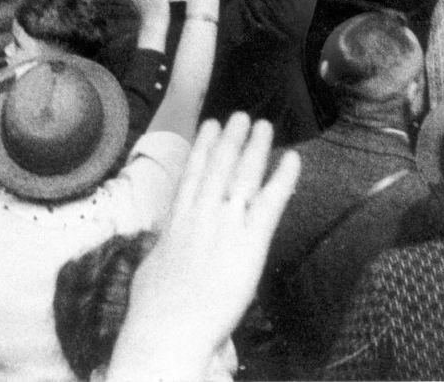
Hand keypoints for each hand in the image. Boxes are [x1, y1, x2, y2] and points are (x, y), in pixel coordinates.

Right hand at [108, 115, 299, 380]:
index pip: (193, 173)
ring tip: (263, 126)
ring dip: (255, 148)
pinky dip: (282, 178)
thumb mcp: (151, 268)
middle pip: (219, 165)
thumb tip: (162, 246)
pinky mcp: (251, 241)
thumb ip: (162, 249)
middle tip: (241, 116)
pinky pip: (271, 202)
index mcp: (177, 220)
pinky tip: (292, 160)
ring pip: (243, 175)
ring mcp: (227, 224)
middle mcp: (202, 213)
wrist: (168, 328)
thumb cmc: (154, 309)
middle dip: (231, 138)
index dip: (203, 146)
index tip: (210, 125)